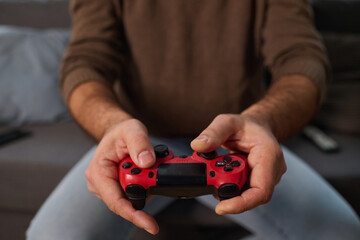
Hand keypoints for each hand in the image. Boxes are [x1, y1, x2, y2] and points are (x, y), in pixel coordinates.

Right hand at [85, 119, 158, 233]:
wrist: (118, 133)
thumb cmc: (120, 132)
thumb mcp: (132, 129)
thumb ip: (139, 143)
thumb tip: (147, 162)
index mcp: (98, 172)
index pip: (115, 201)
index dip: (134, 214)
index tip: (151, 225)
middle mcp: (101, 184)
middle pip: (128, 200)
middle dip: (147, 190)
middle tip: (158, 172)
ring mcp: (109, 188)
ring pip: (134, 197)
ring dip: (147, 185)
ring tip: (151, 167)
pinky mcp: (119, 188)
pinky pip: (136, 192)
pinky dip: (146, 184)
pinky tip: (149, 173)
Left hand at [191, 114, 286, 214]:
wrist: (257, 126)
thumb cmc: (246, 125)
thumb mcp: (226, 122)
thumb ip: (213, 133)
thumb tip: (198, 146)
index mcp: (269, 155)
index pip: (261, 190)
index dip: (241, 204)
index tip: (221, 207)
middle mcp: (272, 169)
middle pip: (252, 195)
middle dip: (228, 192)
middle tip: (211, 178)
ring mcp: (268, 177)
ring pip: (247, 194)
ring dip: (228, 187)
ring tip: (216, 171)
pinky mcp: (260, 181)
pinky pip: (244, 190)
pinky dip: (230, 185)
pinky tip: (222, 174)